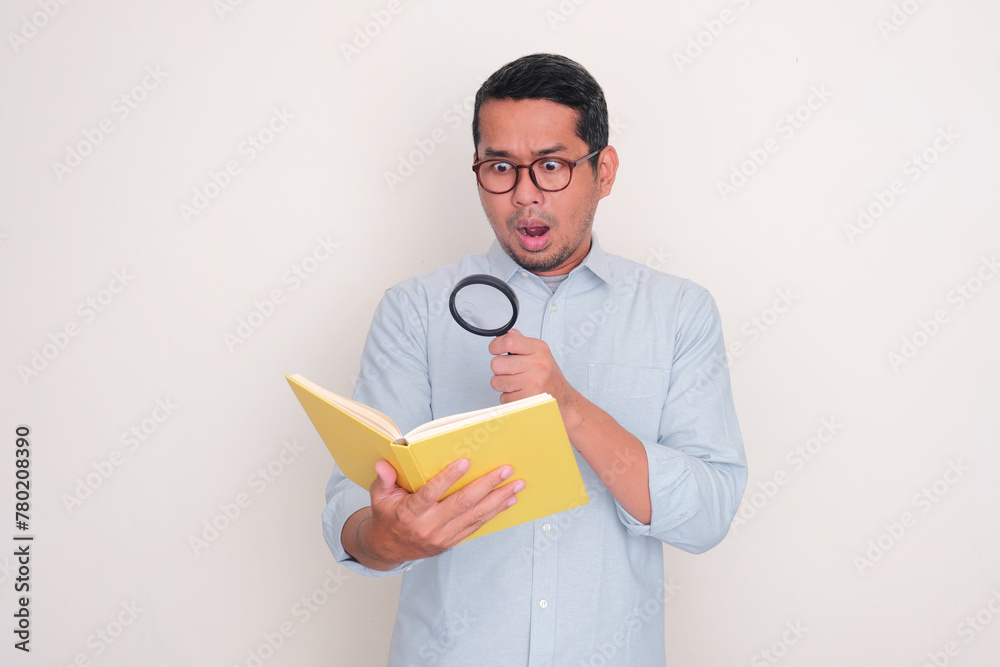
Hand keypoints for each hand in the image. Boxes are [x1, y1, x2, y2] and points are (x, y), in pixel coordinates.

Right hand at [350, 458, 524, 568]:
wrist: (389, 548)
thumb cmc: (388, 517)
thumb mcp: (379, 497)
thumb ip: (383, 480)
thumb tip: (384, 464)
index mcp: (410, 513)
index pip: (430, 494)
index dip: (447, 478)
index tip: (465, 462)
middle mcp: (429, 526)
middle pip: (461, 504)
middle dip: (486, 485)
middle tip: (505, 470)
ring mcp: (442, 536)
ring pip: (475, 516)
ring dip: (498, 499)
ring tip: (516, 484)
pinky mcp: (452, 541)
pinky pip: (476, 526)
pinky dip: (494, 513)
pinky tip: (508, 500)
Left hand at [488, 329, 582, 428]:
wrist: (563, 397)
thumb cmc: (549, 375)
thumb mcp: (540, 353)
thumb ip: (522, 342)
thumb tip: (508, 333)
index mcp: (539, 349)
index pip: (509, 342)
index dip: (495, 346)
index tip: (495, 350)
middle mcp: (538, 364)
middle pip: (496, 364)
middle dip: (499, 369)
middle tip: (510, 371)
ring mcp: (533, 383)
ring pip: (497, 382)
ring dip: (503, 384)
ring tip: (517, 383)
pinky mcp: (529, 399)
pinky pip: (504, 398)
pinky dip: (509, 398)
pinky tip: (521, 393)